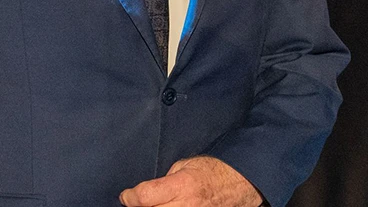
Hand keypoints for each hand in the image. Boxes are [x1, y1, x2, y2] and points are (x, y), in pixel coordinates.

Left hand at [120, 156, 262, 206]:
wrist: (240, 184)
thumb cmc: (212, 170)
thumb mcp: (184, 165)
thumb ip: (164, 180)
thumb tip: (144, 193)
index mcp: (182, 185)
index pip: (145, 197)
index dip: (130, 197)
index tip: (126, 196)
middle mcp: (188, 206)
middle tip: (137, 203)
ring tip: (153, 206)